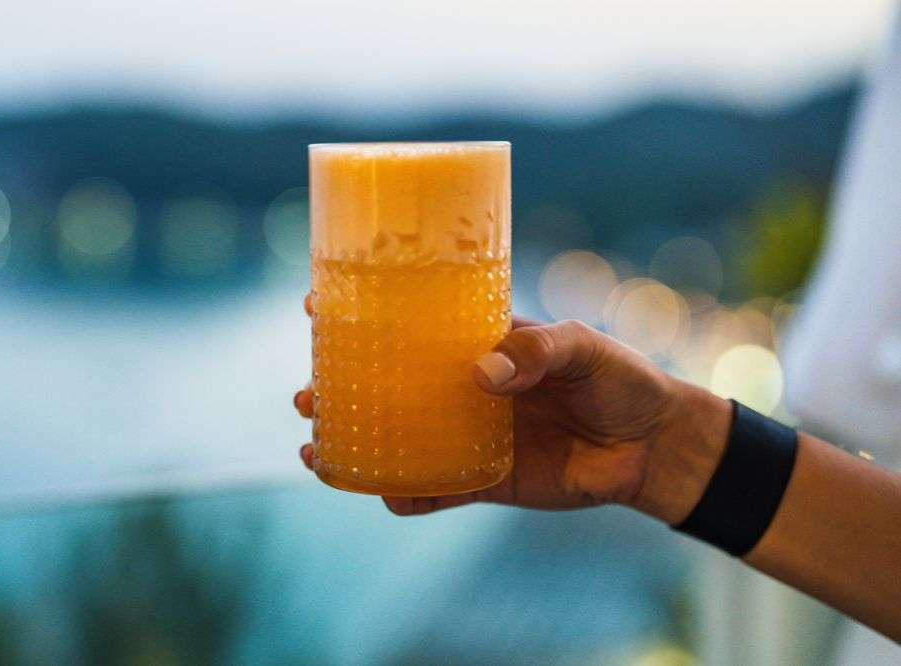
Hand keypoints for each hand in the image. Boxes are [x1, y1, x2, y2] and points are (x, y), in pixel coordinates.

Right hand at [294, 294, 731, 524]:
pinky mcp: (484, 480)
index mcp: (475, 342)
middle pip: (384, 386)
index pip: (407, 324)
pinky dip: (404, 494)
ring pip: (395, 440)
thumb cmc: (619, 379)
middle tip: (306, 395)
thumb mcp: (583, 346)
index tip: (316, 306)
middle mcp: (460, 387)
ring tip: (317, 448)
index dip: (359, 315)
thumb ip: (538, 350)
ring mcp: (466, 435)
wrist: (652, 445)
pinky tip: (380, 493)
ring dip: (354, 444)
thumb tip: (481, 372)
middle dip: (335, 390)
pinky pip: (434, 490)